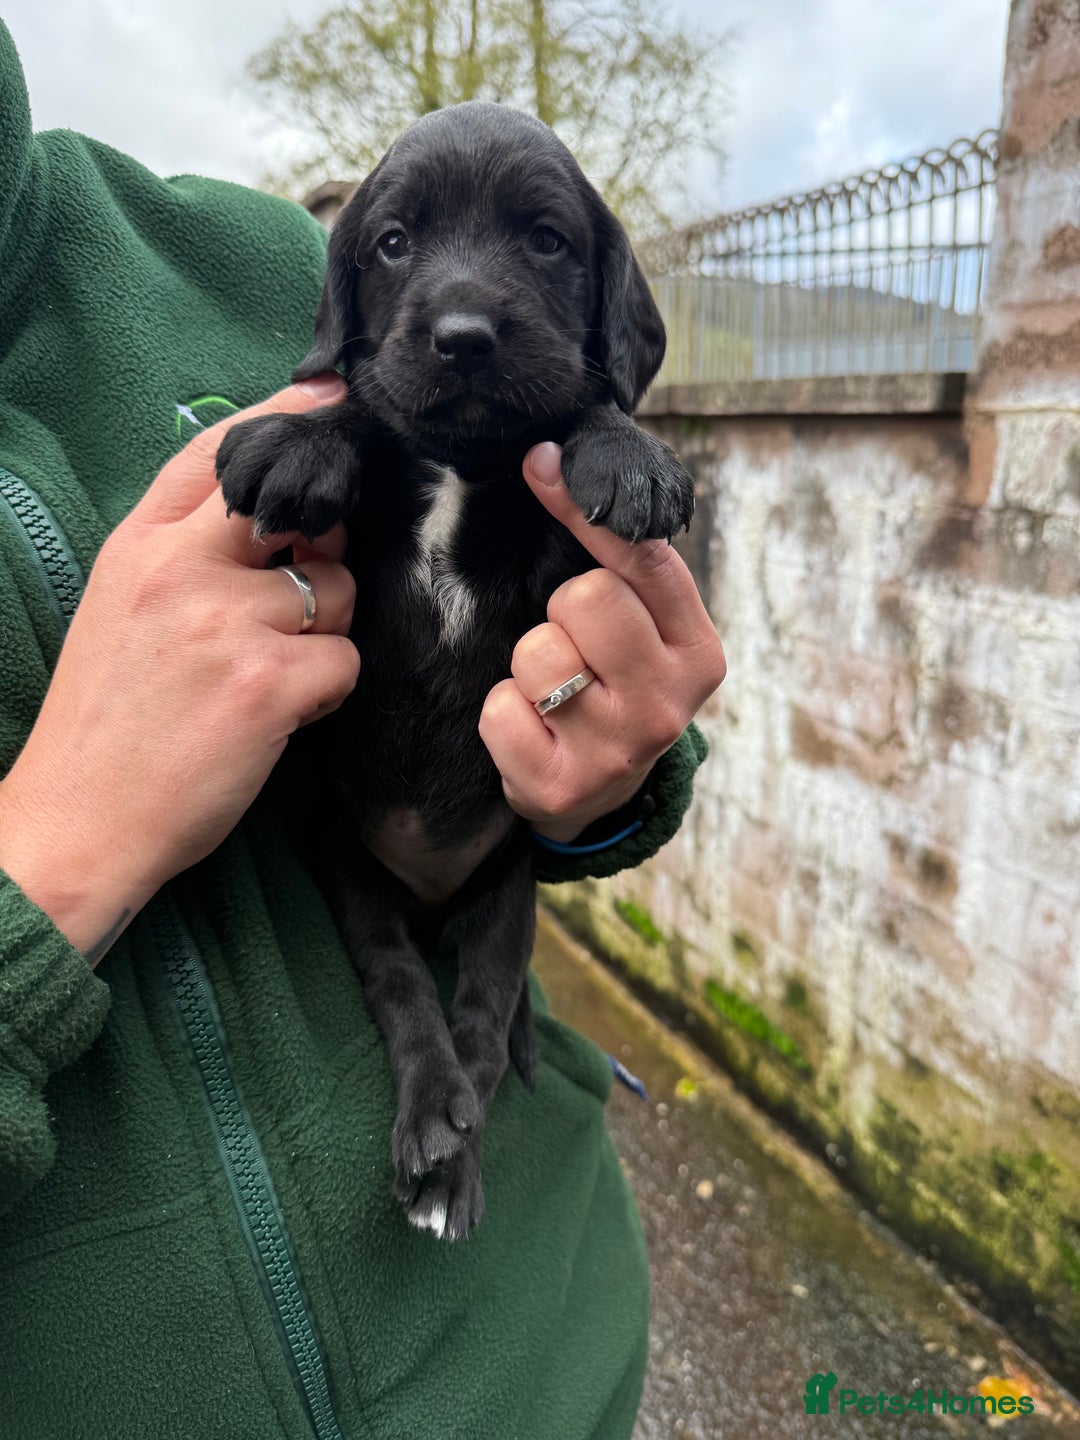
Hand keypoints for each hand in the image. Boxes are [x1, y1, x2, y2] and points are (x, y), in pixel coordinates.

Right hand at [0, 377, 359, 963]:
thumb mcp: (122, 612)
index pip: (215, 453)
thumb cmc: (107, 725)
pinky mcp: (265, 680)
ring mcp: (224, 620)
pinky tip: (282, 717)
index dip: (280, 414)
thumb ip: (188, 557)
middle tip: (303, 595)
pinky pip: (345, 660)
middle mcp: (180, 568)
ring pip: (338, 592)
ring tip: (269, 680)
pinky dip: (328, 691)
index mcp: (138, 547)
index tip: (330, 393)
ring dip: (324, 635)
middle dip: (322, 545)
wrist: (79, 822)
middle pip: (297, 510)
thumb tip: (282, 526)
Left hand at [479, 441, 725, 842]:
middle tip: (576, 648)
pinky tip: (534, 730)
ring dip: (529, 665)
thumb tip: (549, 457)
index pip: (644, 559)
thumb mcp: (643, 628)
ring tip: (554, 693)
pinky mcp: (562, 787)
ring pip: (537, 653)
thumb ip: (619, 559)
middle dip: (562, 613)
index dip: (585, 508)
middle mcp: (668, 705)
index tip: (542, 463)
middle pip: (587, 597)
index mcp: (698, 652)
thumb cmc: (616, 686)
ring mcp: (617, 751)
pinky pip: (500, 710)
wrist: (602, 795)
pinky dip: (503, 713)